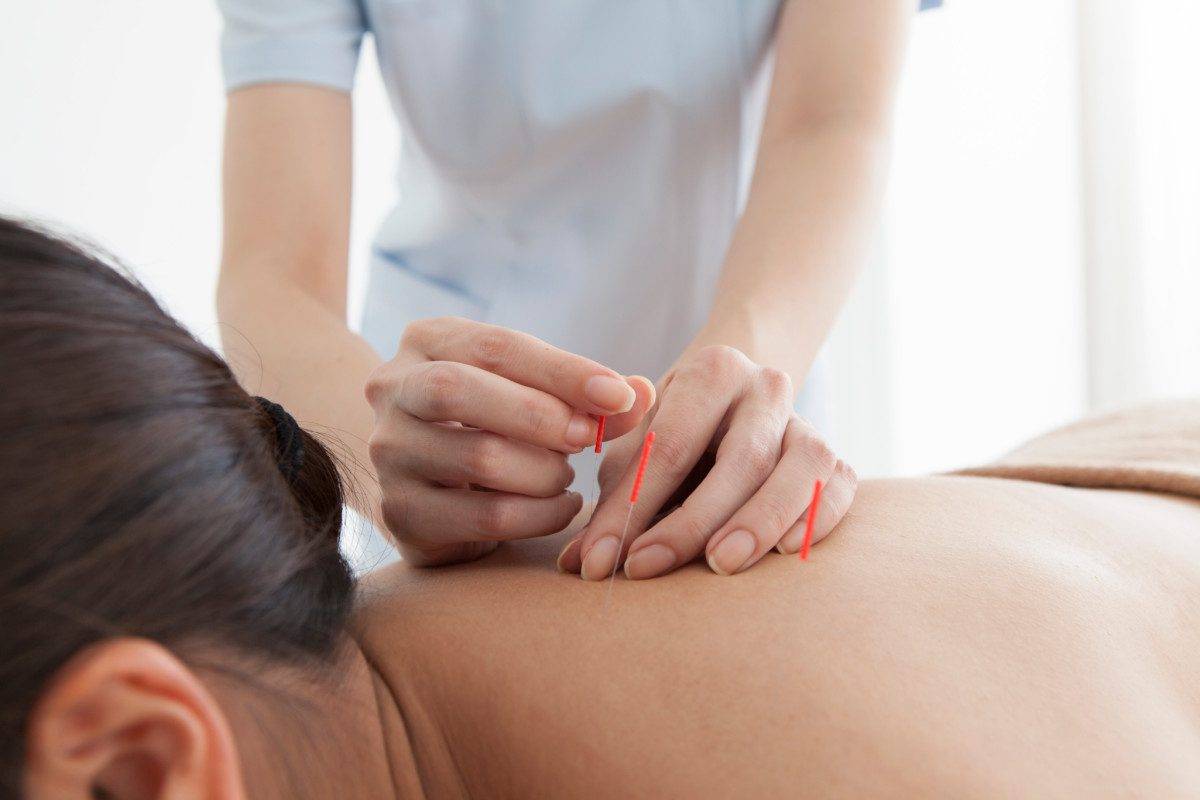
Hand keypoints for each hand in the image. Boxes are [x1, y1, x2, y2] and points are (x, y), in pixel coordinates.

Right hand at [365, 317, 654, 566]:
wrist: (435, 483)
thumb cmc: (497, 424)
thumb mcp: (536, 395)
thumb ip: (589, 396)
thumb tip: (641, 392)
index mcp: (426, 342)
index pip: (497, 345)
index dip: (563, 371)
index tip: (620, 396)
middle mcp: (391, 391)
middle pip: (459, 390)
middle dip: (540, 416)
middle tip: (588, 438)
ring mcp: (388, 454)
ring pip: (478, 457)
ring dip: (544, 471)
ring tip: (565, 475)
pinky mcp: (400, 513)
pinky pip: (484, 516)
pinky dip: (539, 515)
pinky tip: (560, 508)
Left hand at [557, 345, 856, 579]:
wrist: (740, 404)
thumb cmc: (677, 434)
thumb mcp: (639, 448)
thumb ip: (612, 498)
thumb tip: (577, 564)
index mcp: (712, 371)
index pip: (672, 443)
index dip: (635, 505)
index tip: (604, 559)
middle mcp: (768, 387)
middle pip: (739, 458)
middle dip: (691, 520)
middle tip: (649, 567)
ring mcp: (809, 422)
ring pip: (799, 470)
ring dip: (759, 520)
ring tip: (721, 564)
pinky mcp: (837, 459)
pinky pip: (839, 488)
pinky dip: (816, 520)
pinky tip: (783, 554)